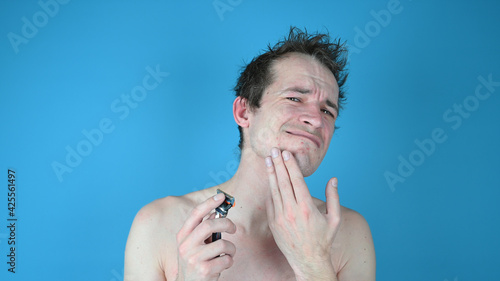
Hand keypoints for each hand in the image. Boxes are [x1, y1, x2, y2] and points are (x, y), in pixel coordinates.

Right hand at [175, 194, 236, 280]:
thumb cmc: (194, 263)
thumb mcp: (192, 246)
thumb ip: (201, 231)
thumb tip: (215, 213)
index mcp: (182, 237)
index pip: (195, 214)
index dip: (209, 203)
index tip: (221, 196)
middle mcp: (185, 247)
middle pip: (209, 225)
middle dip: (226, 223)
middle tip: (233, 228)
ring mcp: (194, 259)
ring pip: (222, 244)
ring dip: (231, 248)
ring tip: (228, 253)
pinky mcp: (204, 270)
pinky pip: (226, 259)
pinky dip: (229, 261)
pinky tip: (223, 265)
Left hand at [265, 147, 340, 279]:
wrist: (308, 260)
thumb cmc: (323, 239)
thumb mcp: (334, 219)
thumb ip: (334, 198)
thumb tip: (333, 179)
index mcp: (307, 207)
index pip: (296, 180)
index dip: (290, 165)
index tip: (286, 153)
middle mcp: (291, 211)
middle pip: (282, 181)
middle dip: (278, 164)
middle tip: (274, 150)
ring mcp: (280, 217)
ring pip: (274, 190)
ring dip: (271, 173)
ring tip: (268, 160)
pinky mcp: (273, 223)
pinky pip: (270, 202)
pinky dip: (269, 189)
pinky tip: (269, 178)